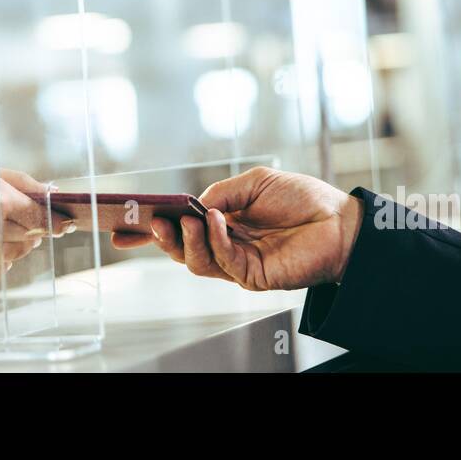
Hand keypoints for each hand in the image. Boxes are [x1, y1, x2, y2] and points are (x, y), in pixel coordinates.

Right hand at [111, 167, 361, 290]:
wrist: (339, 220)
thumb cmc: (302, 199)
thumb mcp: (254, 183)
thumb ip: (221, 193)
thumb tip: (193, 205)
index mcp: (223, 222)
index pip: (180, 229)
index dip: (150, 231)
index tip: (121, 229)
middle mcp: (226, 245)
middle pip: (181, 250)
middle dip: (159, 239)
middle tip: (151, 223)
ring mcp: (238, 263)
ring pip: (196, 262)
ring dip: (187, 240)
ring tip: (189, 219)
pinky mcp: (253, 276)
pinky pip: (224, 262)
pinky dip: (214, 240)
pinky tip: (218, 221)